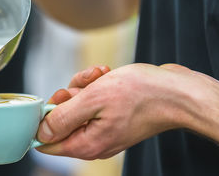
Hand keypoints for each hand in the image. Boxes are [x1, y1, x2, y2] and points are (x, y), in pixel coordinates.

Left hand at [36, 63, 218, 159]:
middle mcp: (93, 141)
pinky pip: (93, 101)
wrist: (177, 92)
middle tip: (86, 84)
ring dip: (85, 86)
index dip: (45, 117)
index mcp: (86, 144)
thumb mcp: (94, 99)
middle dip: (69, 96)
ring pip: (77, 106)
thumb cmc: (141, 94)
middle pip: (62, 120)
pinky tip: (107, 75)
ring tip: (101, 75)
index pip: (46, 142)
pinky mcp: (113, 117)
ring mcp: (104, 129)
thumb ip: (64, 117)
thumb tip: (41, 132)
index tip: (59, 100)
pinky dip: (96, 86)